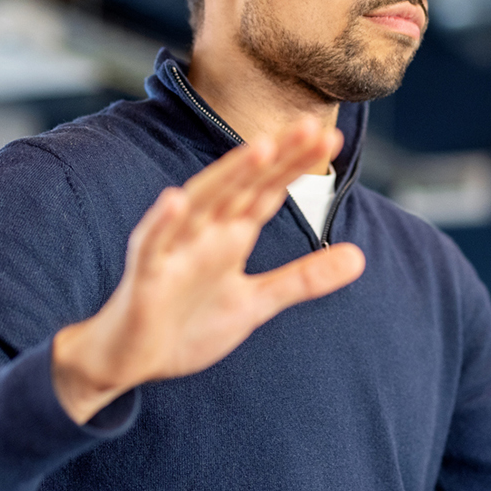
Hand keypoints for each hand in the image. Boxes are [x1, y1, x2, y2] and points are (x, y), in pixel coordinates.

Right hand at [49, 118, 365, 423]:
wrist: (131, 361)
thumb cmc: (187, 324)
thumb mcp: (256, 303)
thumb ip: (303, 278)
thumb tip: (359, 257)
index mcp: (230, 236)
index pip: (268, 192)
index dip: (296, 167)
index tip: (330, 140)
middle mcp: (204, 234)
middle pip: (243, 188)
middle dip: (275, 159)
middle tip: (310, 128)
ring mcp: (173, 251)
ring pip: (201, 204)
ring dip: (226, 176)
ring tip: (259, 149)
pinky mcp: (145, 275)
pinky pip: (151, 245)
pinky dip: (161, 222)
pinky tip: (175, 200)